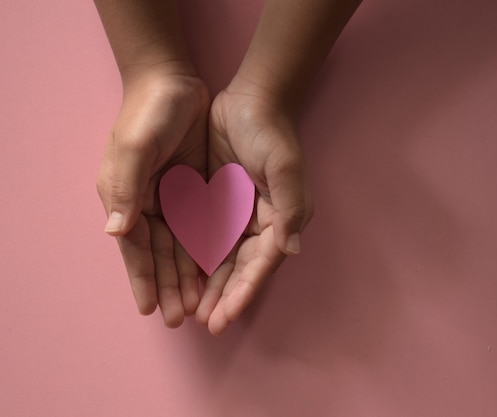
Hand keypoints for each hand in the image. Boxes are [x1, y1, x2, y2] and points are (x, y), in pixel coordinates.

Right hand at [97, 67, 209, 327]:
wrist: (172, 81)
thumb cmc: (149, 112)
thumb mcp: (135, 147)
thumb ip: (126, 189)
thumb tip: (115, 232)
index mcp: (126, 197)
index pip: (135, 247)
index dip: (143, 278)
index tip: (151, 309)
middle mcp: (146, 202)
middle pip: (159, 253)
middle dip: (169, 285)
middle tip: (181, 318)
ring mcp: (170, 197)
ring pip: (180, 245)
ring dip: (187, 274)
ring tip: (198, 303)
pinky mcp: (192, 189)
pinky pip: (198, 227)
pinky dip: (203, 249)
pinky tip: (212, 269)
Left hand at [195, 80, 313, 334]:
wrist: (248, 101)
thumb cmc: (269, 133)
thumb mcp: (284, 166)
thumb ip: (289, 208)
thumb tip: (291, 249)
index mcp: (279, 220)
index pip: (261, 264)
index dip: (243, 292)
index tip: (224, 317)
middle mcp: (259, 224)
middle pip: (240, 268)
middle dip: (223, 296)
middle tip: (203, 323)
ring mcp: (236, 215)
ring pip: (221, 259)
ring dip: (208, 285)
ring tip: (190, 311)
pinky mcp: (217, 204)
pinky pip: (204, 238)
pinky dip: (195, 259)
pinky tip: (181, 277)